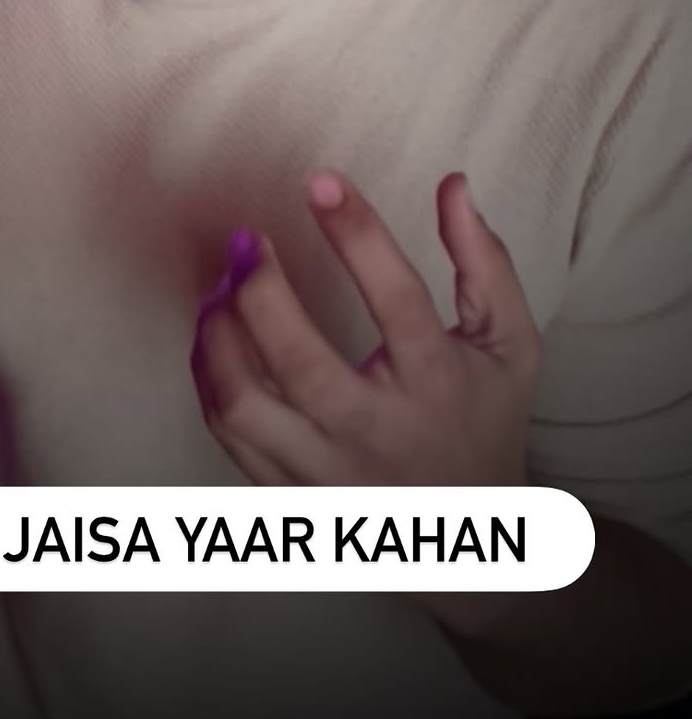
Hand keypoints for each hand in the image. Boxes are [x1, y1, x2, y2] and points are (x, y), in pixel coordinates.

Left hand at [191, 171, 540, 490]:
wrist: (467, 536)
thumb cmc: (485, 419)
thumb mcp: (509, 344)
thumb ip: (486, 263)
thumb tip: (454, 186)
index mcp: (438, 383)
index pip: (398, 301)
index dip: (358, 234)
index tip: (322, 182)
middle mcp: (379, 433)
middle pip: (302, 365)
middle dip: (262, 291)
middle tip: (248, 241)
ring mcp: (329, 471)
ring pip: (247, 407)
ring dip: (219, 337)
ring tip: (221, 287)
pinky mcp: (291, 493)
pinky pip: (229, 434)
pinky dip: (209, 377)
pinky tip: (215, 333)